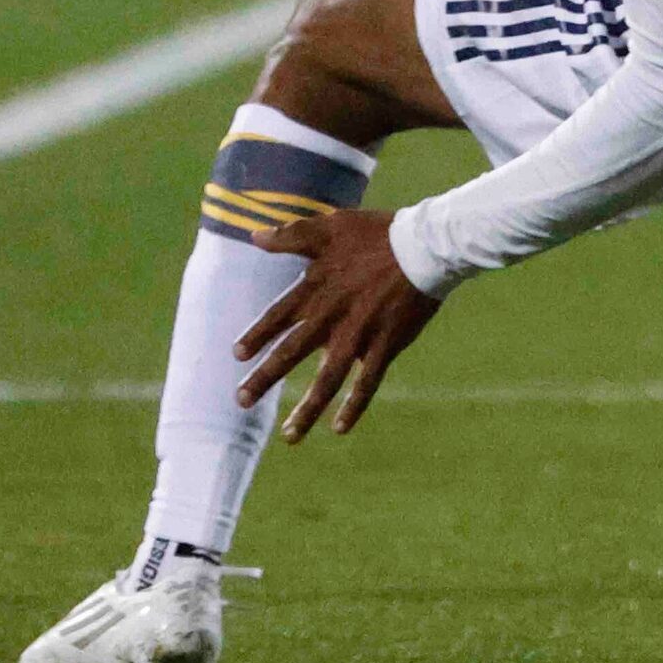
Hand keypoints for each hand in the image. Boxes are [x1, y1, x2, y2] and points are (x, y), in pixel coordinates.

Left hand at [234, 209, 442, 440]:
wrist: (425, 247)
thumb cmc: (378, 234)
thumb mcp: (331, 226)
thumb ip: (291, 235)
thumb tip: (254, 236)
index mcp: (316, 289)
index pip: (277, 317)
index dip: (256, 336)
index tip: (237, 355)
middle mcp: (330, 317)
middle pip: (291, 354)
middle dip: (265, 379)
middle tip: (241, 401)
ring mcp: (358, 335)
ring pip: (326, 380)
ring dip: (307, 409)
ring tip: (290, 436)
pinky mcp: (385, 346)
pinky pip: (366, 383)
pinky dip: (353, 406)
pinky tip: (339, 428)